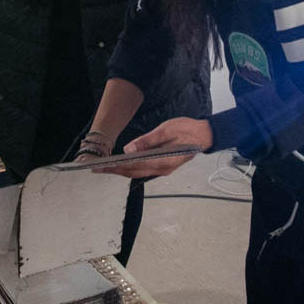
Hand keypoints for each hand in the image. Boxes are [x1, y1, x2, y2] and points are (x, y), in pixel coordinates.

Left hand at [97, 117, 211, 178]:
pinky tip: (124, 164)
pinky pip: (145, 170)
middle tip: (99, 169)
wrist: (205, 135)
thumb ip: (147, 141)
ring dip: (123, 171)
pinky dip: (132, 168)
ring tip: (107, 167)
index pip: (134, 166)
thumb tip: (128, 149)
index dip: (117, 167)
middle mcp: (162, 169)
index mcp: (163, 161)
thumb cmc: (187, 130)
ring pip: (139, 173)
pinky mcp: (164, 166)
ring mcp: (164, 169)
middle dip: (116, 171)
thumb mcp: (166, 130)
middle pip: (134, 173)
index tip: (103, 166)